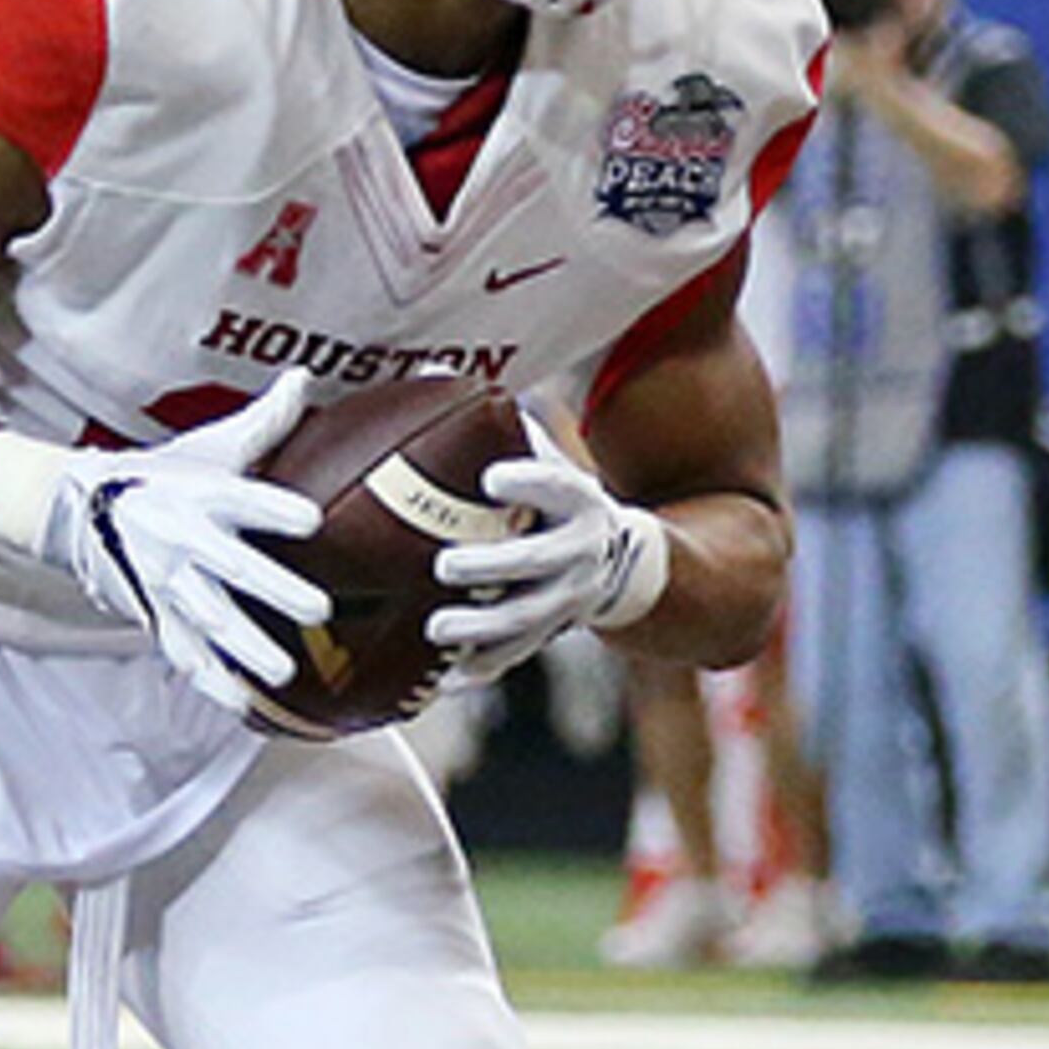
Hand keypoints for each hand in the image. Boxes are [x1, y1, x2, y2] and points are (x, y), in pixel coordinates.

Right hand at [0, 373, 329, 707]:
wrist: (81, 507)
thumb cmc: (162, 473)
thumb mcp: (209, 445)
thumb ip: (264, 421)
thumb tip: (303, 375)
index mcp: (200, 494)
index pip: (241, 500)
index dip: (275, 510)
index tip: (312, 520)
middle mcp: (182, 540)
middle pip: (231, 569)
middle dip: (273, 590)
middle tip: (319, 609)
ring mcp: (166, 583)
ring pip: (208, 619)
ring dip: (244, 647)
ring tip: (282, 670)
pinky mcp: (154, 614)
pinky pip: (182, 652)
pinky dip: (209, 680)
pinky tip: (239, 701)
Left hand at [426, 422, 673, 684]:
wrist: (620, 563)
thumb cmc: (560, 502)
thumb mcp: (548, 462)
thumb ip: (501, 427)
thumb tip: (427, 368)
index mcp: (579, 502)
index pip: (560, 486)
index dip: (531, 481)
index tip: (493, 479)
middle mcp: (578, 552)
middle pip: (536, 562)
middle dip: (492, 566)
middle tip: (445, 566)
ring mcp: (566, 599)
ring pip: (525, 619)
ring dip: (481, 628)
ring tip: (437, 628)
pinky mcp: (550, 633)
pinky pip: (516, 656)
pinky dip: (482, 668)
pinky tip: (444, 679)